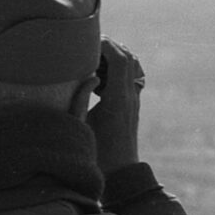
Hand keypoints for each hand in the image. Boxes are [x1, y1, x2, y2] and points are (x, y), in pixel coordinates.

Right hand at [87, 40, 144, 173]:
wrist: (120, 174)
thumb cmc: (97, 154)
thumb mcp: (81, 126)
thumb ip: (80, 98)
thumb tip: (88, 76)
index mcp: (118, 99)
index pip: (119, 60)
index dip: (106, 45)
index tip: (88, 40)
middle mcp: (130, 96)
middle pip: (128, 58)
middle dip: (110, 46)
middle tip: (88, 44)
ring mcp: (134, 100)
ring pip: (132, 66)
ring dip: (116, 56)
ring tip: (92, 57)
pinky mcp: (133, 105)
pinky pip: (131, 77)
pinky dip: (119, 68)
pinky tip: (99, 76)